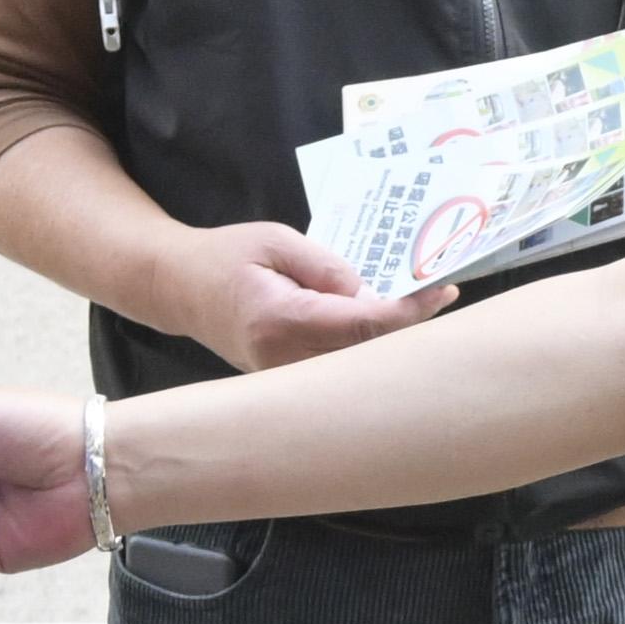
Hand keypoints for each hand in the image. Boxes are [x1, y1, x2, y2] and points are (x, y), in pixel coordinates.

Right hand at [149, 218, 449, 373]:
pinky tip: (387, 325)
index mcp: (280, 319)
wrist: (181, 289)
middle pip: (366, 353)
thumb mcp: (278, 240)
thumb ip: (327, 266)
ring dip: (392, 341)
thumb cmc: (227, 257)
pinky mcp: (287, 383)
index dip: (408, 311)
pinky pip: (339, 369)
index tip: (442, 290)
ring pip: (356, 367)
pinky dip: (368, 349)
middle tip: (443, 294)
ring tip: (421, 304)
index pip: (361, 324)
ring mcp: (284, 379)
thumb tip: (371, 293)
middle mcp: (283, 359)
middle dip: (409, 328)